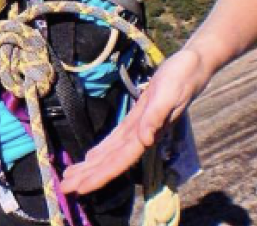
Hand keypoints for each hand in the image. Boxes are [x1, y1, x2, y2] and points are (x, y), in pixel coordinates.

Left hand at [60, 48, 205, 194]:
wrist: (191, 67)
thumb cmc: (180, 79)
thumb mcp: (168, 96)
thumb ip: (156, 119)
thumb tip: (145, 141)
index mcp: (145, 134)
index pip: (119, 161)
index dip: (99, 176)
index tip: (80, 188)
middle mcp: (140, 136)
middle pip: (110, 161)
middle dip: (88, 176)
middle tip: (65, 188)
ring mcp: (138, 129)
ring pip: (111, 153)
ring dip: (91, 167)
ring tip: (71, 177)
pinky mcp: (136, 119)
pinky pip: (115, 140)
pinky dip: (102, 151)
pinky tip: (91, 158)